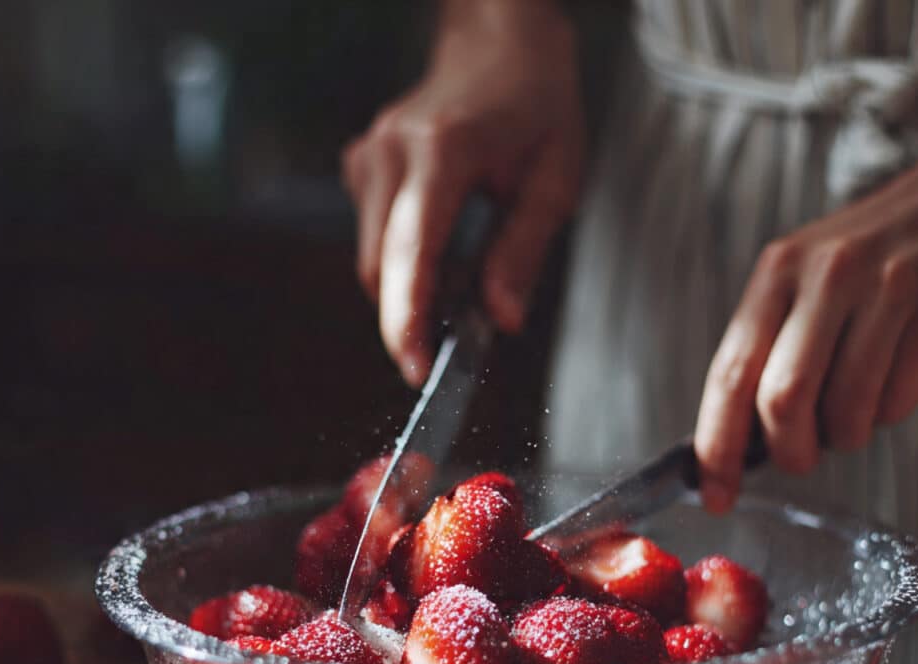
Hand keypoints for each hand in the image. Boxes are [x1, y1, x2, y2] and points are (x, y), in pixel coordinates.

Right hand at [342, 0, 584, 385]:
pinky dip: (401, 262)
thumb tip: (500, 318)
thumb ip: (523, 251)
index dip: (407, 318)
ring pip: (371, 256)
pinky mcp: (364, 164)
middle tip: (437, 357)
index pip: (411, 251)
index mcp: (444, 151)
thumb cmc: (536, 104)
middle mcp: (393, 152)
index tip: (414, 368)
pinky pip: (373, 235)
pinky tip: (440, 251)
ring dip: (405, 290)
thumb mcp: (554, 179)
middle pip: (379, 264)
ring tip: (455, 289)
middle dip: (403, 319)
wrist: (499, 41)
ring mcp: (370, 155)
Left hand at [694, 113, 917, 513]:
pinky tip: (895, 374)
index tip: (713, 494)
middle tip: (800, 457)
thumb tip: (735, 442)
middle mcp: (829, 274)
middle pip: (783, 401)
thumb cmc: (874, 253)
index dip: (716, 447)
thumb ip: (767, 347)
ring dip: (844, 436)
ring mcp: (891, 289)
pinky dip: (888, 412)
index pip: (730, 374)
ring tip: (853, 407)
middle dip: (789, 452)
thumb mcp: (804, 279)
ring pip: (846, 412)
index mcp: (778, 271)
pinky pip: (898, 402)